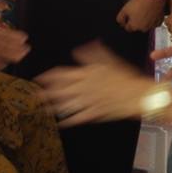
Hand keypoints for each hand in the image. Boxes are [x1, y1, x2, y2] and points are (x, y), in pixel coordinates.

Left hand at [37, 41, 155, 125]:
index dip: (49, 77)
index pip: (62, 75)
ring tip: (42, 108)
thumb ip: (92, 54)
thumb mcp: (109, 61)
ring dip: (53, 107)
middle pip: (60, 91)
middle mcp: (84, 89)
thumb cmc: (125, 77)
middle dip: (46, 93)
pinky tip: (60, 123)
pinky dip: (68, 121)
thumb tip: (79, 49)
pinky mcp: (94, 114)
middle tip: (34, 95)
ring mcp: (88, 102)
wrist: (137, 95)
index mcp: (86, 74)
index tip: (39, 78)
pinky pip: (78, 118)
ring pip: (66, 105)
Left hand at [116, 0, 163, 31]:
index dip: (126, 22)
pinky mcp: (159, 21)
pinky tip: (151, 12)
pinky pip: (154, 22)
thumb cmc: (139, 2)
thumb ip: (120, 18)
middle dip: (136, 21)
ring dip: (144, 20)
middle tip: (136, 11)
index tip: (127, 17)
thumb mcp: (124, 9)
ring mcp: (152, 25)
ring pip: (146, 25)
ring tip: (143, 10)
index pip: (128, 28)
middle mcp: (143, 28)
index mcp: (134, 26)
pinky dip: (152, 19)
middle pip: (137, 27)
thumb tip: (120, 23)